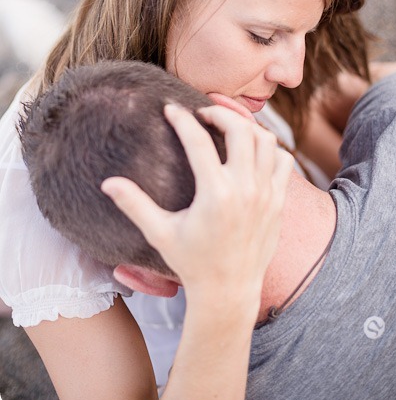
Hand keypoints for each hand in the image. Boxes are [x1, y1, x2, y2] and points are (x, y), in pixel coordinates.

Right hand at [102, 104, 292, 310]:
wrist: (229, 291)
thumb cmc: (192, 263)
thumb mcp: (160, 233)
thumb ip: (134, 205)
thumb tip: (107, 183)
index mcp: (215, 193)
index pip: (197, 140)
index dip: (181, 118)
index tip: (170, 108)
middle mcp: (245, 189)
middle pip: (240, 129)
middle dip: (220, 113)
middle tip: (203, 114)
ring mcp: (267, 194)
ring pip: (266, 140)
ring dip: (246, 127)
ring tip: (227, 127)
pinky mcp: (279, 201)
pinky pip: (283, 160)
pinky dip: (270, 148)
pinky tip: (252, 151)